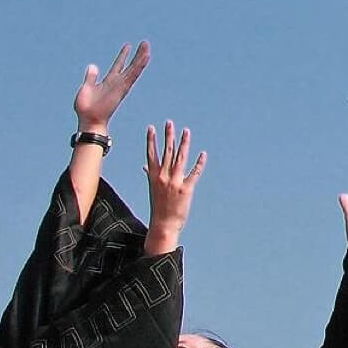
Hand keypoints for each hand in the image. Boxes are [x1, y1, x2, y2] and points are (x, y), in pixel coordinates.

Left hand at [74, 41, 150, 133]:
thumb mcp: (87, 88)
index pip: (118, 65)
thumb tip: (93, 66)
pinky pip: (133, 75)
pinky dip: (139, 66)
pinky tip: (145, 57)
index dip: (123, 56)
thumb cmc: (86, 108)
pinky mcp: (123, 88)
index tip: (128, 46)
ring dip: (141, 57)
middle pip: (130, 65)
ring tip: (146, 46)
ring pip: (134, 69)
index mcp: (109, 81)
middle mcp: (117, 82)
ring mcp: (121, 85)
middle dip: (137, 55)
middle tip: (144, 43)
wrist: (89, 120)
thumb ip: (91, 77)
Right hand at [143, 121, 205, 251]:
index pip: (151, 154)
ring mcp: (175, 182)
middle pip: (166, 152)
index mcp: (154, 176)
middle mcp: (163, 177)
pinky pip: (194, 173)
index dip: (151, 140)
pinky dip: (199, 163)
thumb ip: (150, 175)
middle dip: (168, 136)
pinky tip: (203, 154)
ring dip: (183, 143)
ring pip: (180, 158)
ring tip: (186, 131)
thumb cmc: (158, 206)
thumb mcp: (153, 189)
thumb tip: (144, 167)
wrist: (163, 224)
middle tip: (169, 122)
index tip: (151, 128)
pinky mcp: (186, 189)